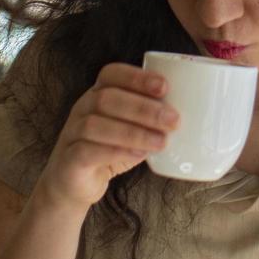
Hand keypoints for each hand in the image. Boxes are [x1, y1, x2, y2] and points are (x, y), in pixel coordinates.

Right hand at [33, 64, 179, 212]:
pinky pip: (87, 151)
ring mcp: (72, 133)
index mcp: (98, 94)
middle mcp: (82, 108)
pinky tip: (138, 154)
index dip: (137, 77)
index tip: (164, 86)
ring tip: (161, 141)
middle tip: (173, 120)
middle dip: (143, 108)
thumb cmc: (110, 151)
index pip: (111, 73)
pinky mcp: (69, 160)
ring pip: (95, 124)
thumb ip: (151, 120)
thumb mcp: (132, 130)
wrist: (74, 184)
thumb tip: (190, 114)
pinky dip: (115, 151)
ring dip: (133, 132)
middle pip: (106, 98)